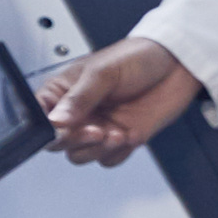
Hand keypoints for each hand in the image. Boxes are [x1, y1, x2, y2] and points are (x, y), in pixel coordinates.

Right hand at [43, 39, 205, 166]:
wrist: (178, 64)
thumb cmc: (137, 58)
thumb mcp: (103, 72)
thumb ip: (79, 98)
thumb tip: (55, 121)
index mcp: (63, 92)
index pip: (39, 116)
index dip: (44, 127)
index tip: (59, 129)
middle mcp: (78, 113)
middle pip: (57, 142)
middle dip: (74, 141)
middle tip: (95, 130)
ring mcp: (98, 127)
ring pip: (80, 155)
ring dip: (96, 150)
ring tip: (115, 133)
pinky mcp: (120, 139)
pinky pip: (108, 159)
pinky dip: (116, 153)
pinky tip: (128, 136)